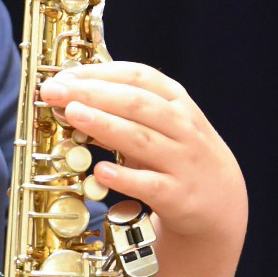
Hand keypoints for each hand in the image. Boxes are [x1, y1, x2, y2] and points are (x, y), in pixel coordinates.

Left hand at [38, 61, 247, 257]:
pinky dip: (124, 177)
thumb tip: (70, 106)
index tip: (65, 75)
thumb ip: (119, 116)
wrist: (221, 203)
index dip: (99, 73)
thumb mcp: (157, 128)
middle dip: (93, 94)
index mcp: (176, 102)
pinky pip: (150, 185)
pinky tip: (100, 171)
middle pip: (136, 103)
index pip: (138, 76)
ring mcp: (182, 162)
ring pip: (141, 139)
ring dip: (104, 125)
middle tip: (55, 92)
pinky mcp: (179, 196)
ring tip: (72, 115)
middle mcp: (182, 128)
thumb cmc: (180, 156)